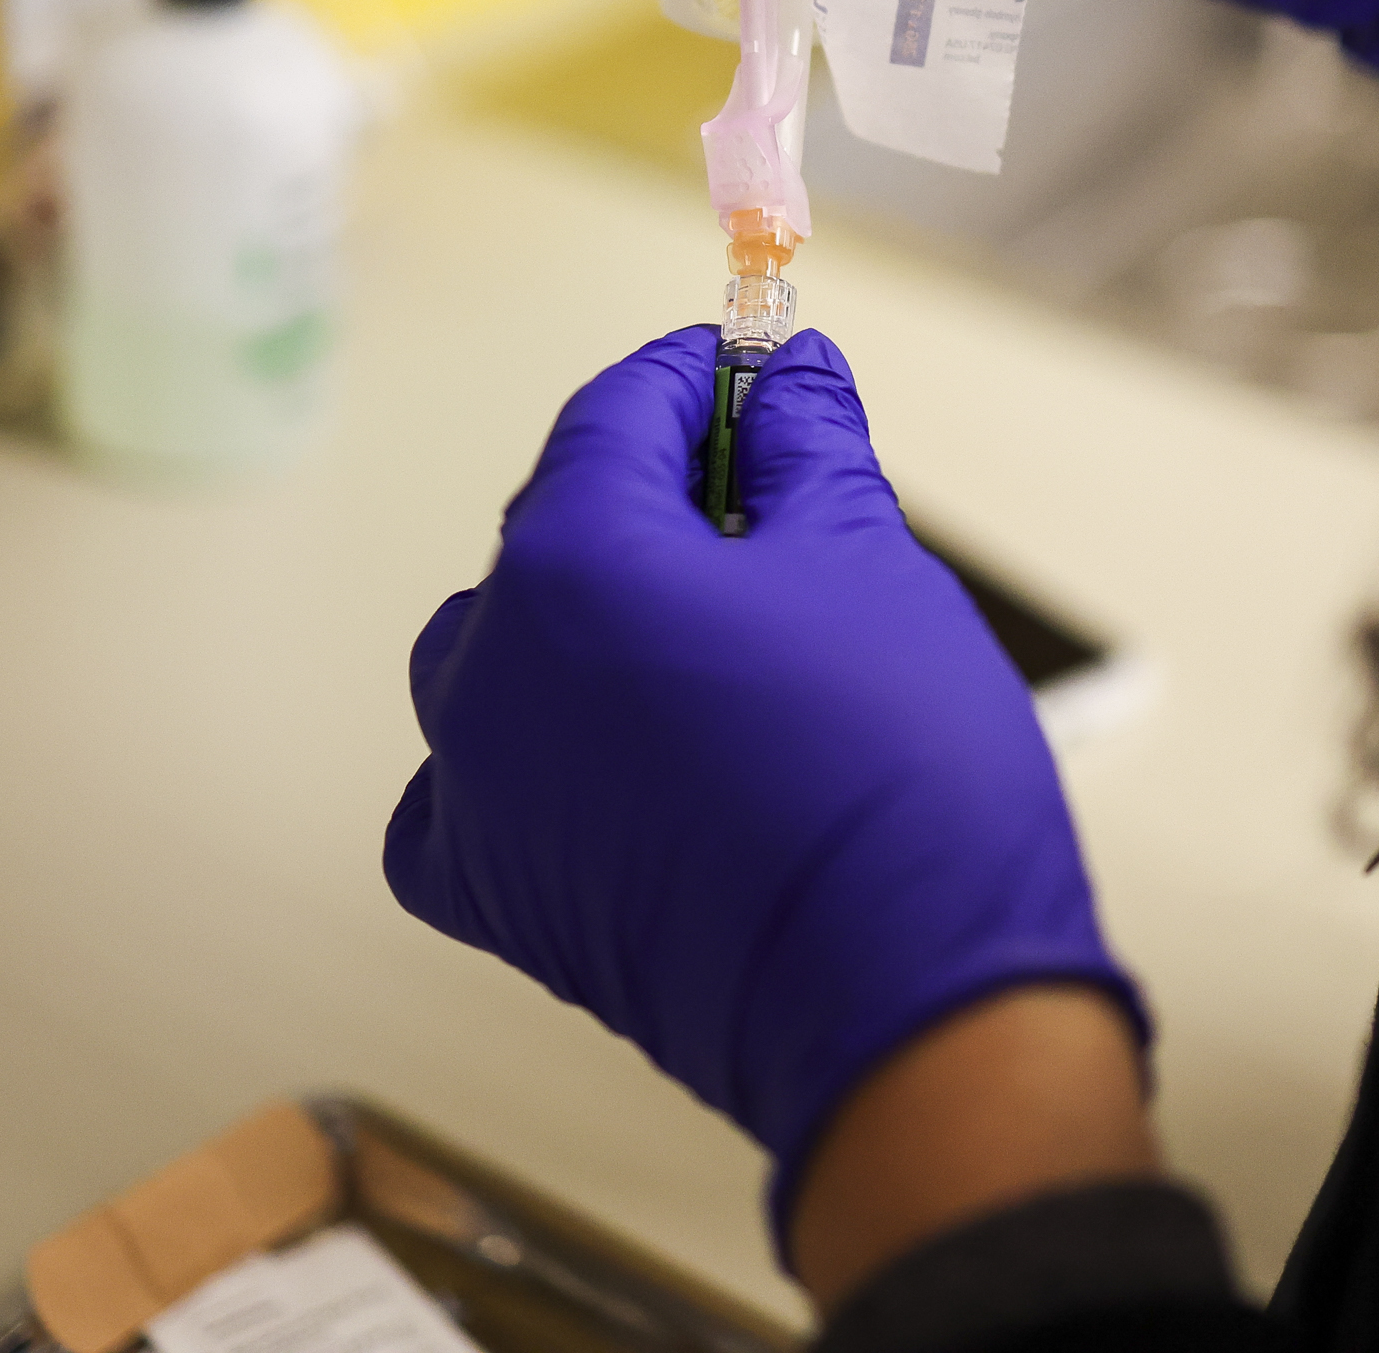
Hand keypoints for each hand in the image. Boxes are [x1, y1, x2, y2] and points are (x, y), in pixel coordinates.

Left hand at [384, 328, 1144, 1228]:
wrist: (903, 1007)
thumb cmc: (892, 782)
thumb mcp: (866, 557)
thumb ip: (805, 444)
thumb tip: (787, 379)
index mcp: (571, 562)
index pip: (617, 417)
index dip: (696, 378)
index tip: (751, 371)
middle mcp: (490, 669)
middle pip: (560, 530)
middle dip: (659, 501)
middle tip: (768, 500)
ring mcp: (479, 789)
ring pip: (506, 652)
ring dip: (592, 621)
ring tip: (714, 639)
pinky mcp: (500, 896)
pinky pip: (474, 790)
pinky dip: (533, 756)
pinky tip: (617, 756)